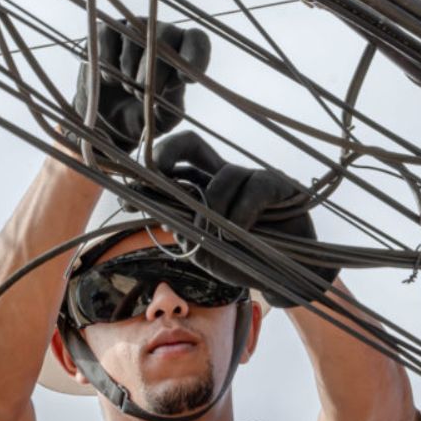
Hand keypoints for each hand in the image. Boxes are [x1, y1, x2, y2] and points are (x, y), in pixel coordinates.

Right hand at [69, 18, 209, 152]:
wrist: (105, 122)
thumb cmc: (141, 116)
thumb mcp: (161, 121)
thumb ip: (172, 108)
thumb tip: (170, 90)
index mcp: (182, 53)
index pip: (197, 39)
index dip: (195, 54)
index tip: (184, 80)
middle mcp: (160, 34)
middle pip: (165, 36)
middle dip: (155, 67)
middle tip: (142, 95)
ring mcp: (132, 29)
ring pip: (134, 35)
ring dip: (129, 68)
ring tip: (127, 89)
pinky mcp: (106, 31)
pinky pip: (108, 35)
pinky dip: (107, 61)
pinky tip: (109, 79)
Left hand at [147, 131, 337, 306]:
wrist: (291, 276)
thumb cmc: (247, 260)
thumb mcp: (208, 253)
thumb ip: (187, 235)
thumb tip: (167, 217)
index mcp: (203, 189)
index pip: (173, 164)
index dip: (148, 172)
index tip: (129, 197)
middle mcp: (224, 177)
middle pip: (191, 144)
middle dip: (166, 152)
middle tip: (155, 176)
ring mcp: (251, 178)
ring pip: (223, 176)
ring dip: (213, 209)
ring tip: (217, 236)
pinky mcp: (279, 184)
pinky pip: (254, 189)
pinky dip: (240, 213)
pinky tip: (238, 231)